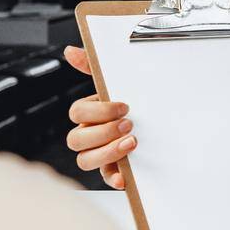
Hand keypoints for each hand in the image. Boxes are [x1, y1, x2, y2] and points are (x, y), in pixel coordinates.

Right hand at [63, 45, 136, 188]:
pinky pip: (105, 179)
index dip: (98, 111)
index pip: (77, 112)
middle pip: (76, 139)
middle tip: (129, 125)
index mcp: (88, 113)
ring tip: (132, 143)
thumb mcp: (116, 82)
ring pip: (84, 161)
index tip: (124, 106)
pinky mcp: (112, 171)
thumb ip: (93, 66)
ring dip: (106, 153)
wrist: (159, 122)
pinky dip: (114, 179)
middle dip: (102, 132)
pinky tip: (126, 175)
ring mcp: (98, 154)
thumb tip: (70, 50)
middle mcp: (88, 135)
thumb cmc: (130, 102)